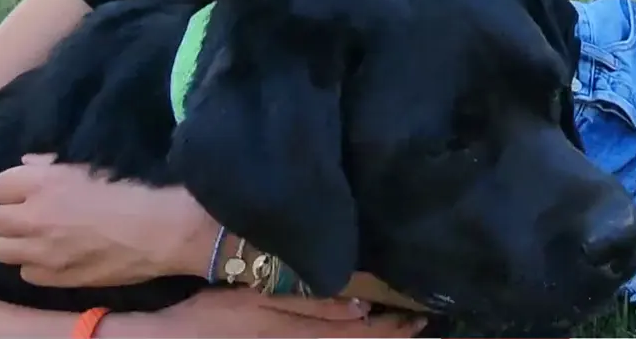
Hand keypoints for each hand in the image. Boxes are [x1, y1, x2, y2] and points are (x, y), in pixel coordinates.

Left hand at [0, 153, 214, 286]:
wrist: (161, 228)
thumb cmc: (132, 187)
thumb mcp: (91, 165)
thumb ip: (51, 165)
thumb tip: (27, 164)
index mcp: (42, 183)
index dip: (12, 188)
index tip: (28, 189)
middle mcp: (34, 218)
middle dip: (10, 215)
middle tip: (32, 214)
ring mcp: (42, 252)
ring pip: (1, 250)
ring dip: (16, 242)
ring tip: (39, 237)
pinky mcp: (56, 278)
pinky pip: (27, 273)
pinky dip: (36, 265)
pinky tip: (56, 256)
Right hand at [133, 287, 427, 337]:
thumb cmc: (217, 314)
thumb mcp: (263, 300)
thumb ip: (310, 304)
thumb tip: (359, 305)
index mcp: (303, 335)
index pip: (359, 332)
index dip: (391, 327)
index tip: (418, 315)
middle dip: (389, 336)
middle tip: (418, 323)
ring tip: (397, 329)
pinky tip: (351, 332)